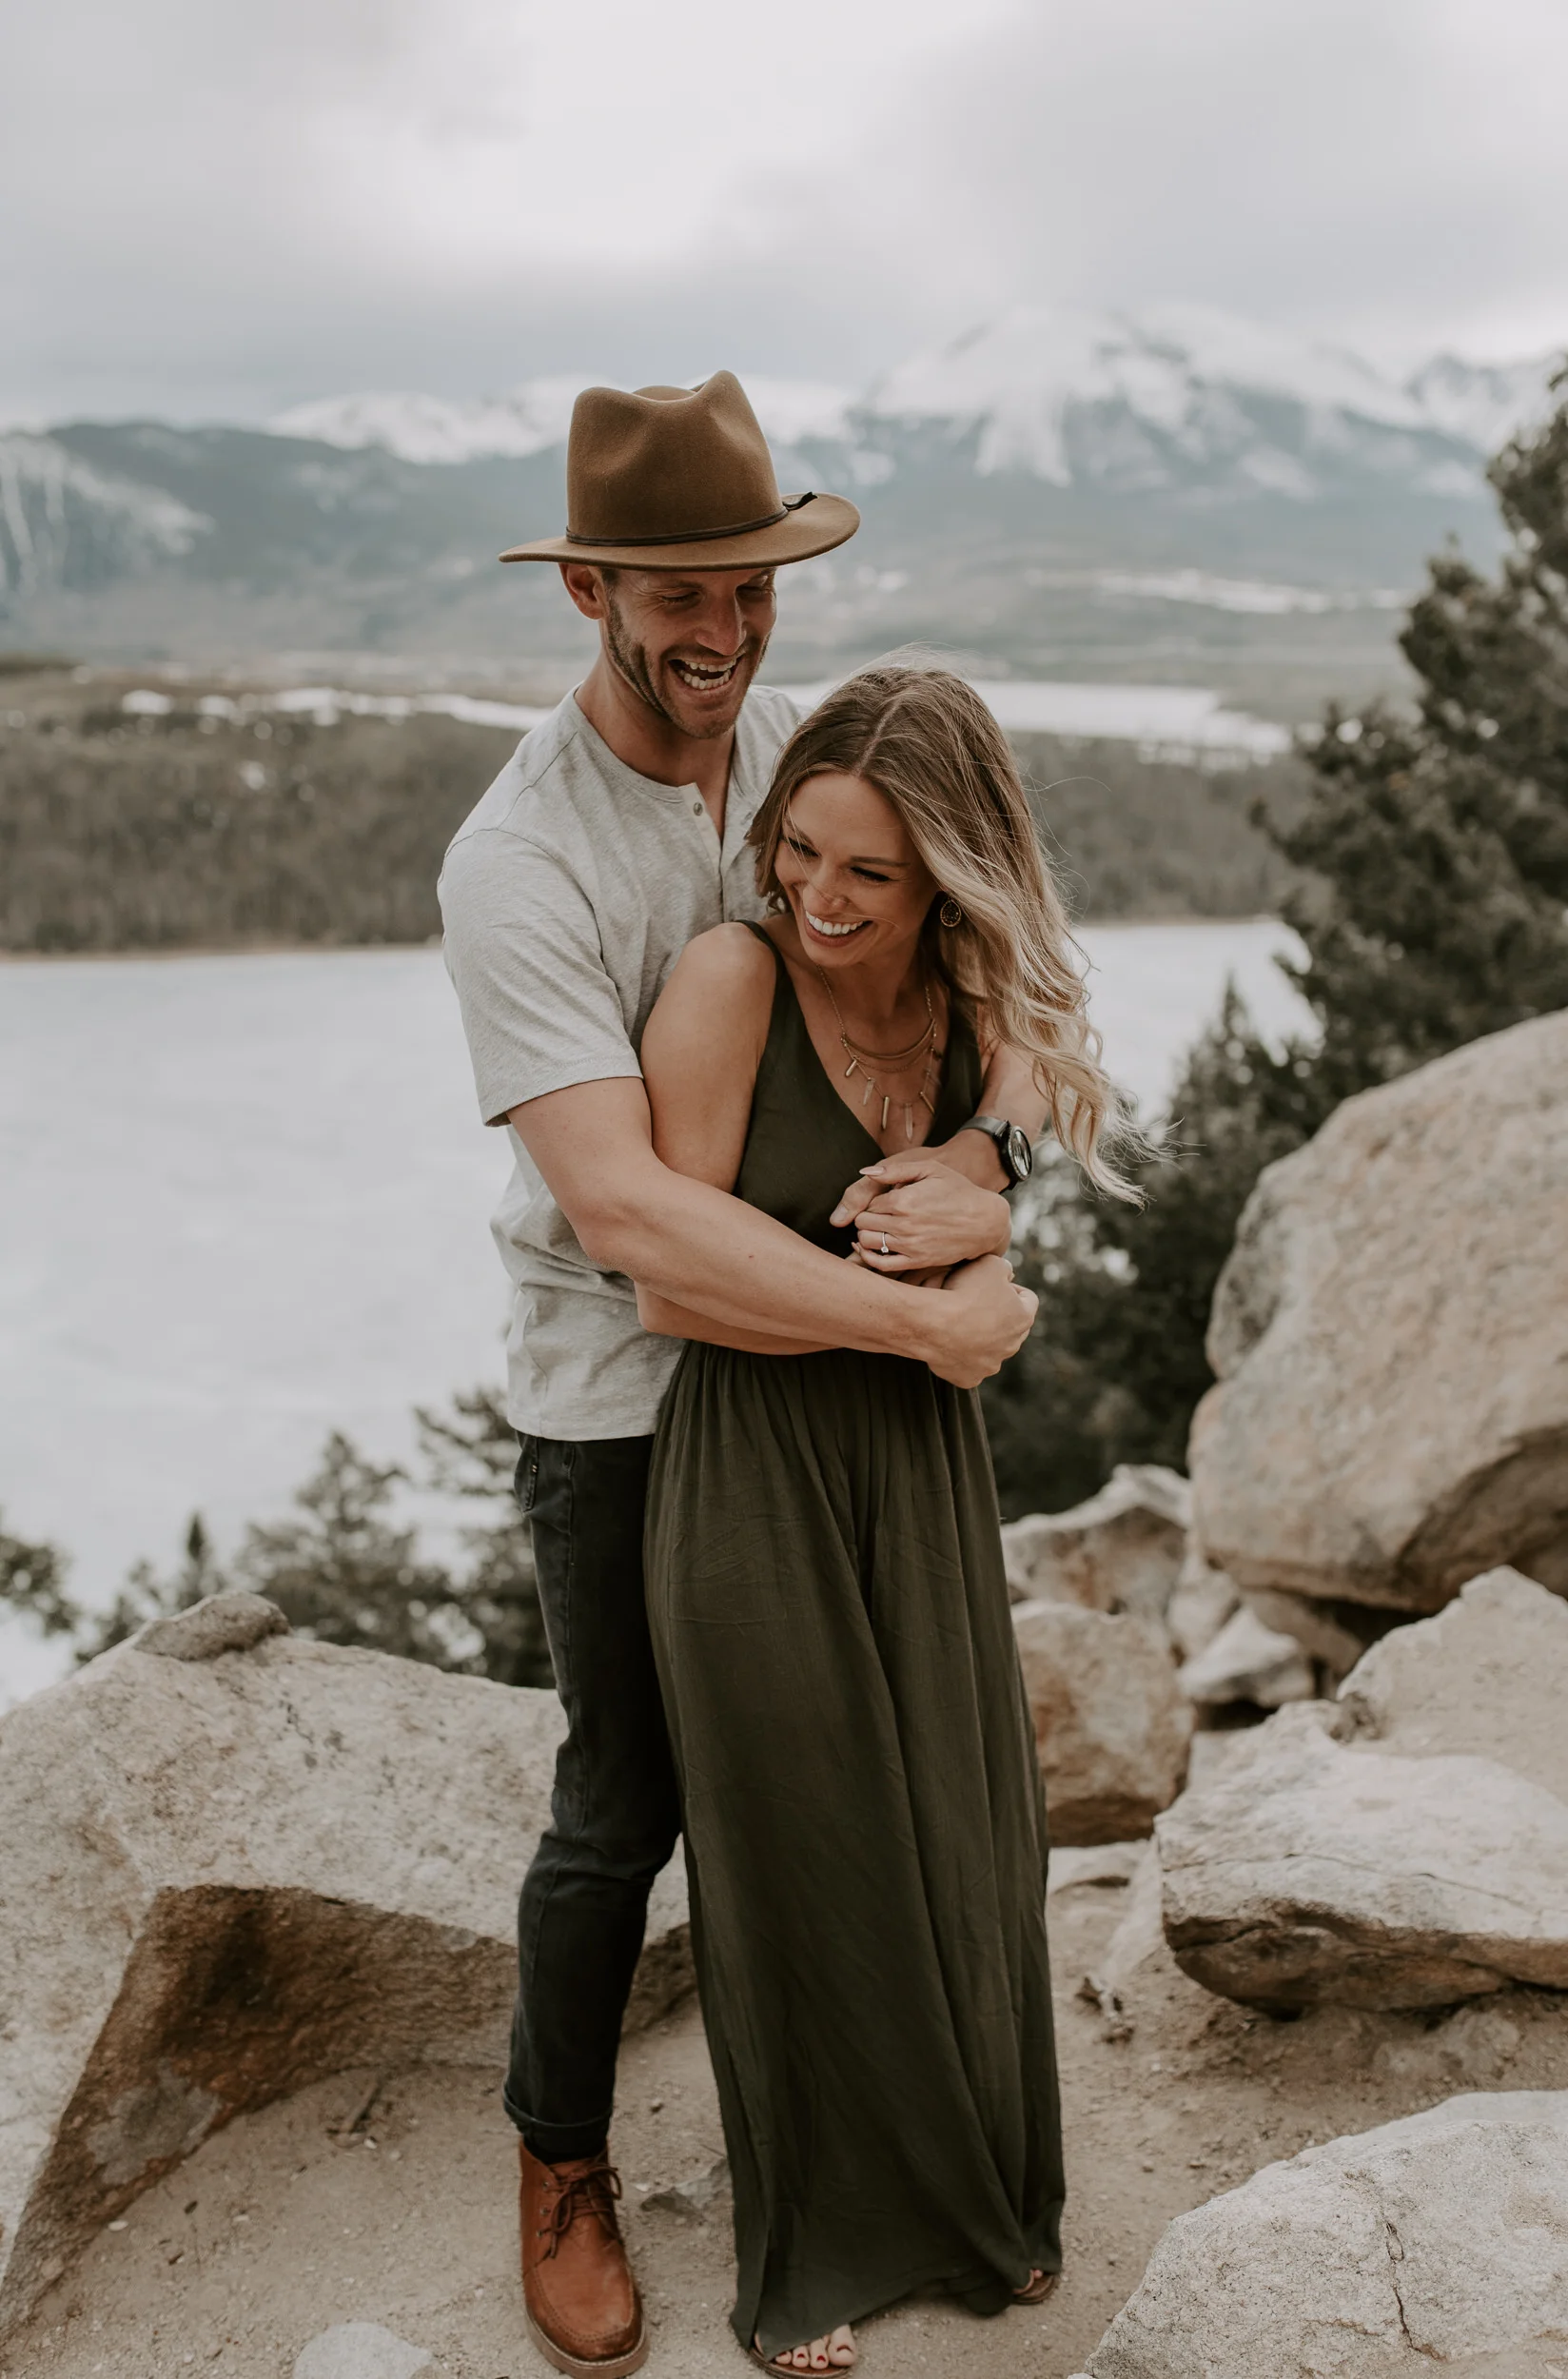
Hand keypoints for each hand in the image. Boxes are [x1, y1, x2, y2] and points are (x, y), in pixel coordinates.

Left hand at [830, 1149, 1011, 1272]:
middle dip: (867, 1217)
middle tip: (881, 1214)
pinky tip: (873, 1247)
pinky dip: (869, 1256)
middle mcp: (903, 1225)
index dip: (874, 1201)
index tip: (886, 1200)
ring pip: (866, 1242)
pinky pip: (880, 1264)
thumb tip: (865, 1171)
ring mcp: (909, 1246)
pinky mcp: (916, 1261)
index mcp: (903, 1200)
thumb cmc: (957, 1190)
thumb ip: (895, 1169)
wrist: (983, 1221)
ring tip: (881, 1228)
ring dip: (868, 1234)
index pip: (868, 1203)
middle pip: (863, 1222)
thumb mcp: (930, 1169)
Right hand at [919, 1254, 1036, 1388]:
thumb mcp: (990, 1264)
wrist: (933, 1324)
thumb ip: (1004, 1267)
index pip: (1028, 1299)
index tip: (994, 1283)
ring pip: (991, 1350)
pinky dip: (962, 1357)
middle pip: (1011, 1328)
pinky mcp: (970, 1378)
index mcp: (1023, 1318)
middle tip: (975, 1303)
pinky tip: (949, 1344)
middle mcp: (1012, 1345)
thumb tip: (1006, 1273)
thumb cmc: (964, 1292)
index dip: (1012, 1288)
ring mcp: (991, 1365)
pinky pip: (969, 1367)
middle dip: (998, 1316)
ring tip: (959, 1323)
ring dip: (981, 1338)